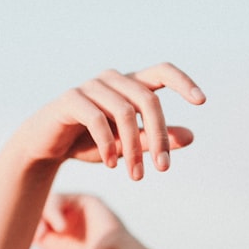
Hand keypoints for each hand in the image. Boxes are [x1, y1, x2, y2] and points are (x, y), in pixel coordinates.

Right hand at [13, 63, 205, 180]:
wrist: (46, 147)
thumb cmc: (90, 142)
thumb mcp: (127, 144)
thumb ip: (155, 139)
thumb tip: (191, 136)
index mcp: (129, 85)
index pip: (162, 72)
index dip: (183, 81)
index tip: (202, 101)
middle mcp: (112, 80)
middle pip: (148, 99)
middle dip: (160, 135)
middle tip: (163, 169)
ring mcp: (89, 87)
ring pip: (124, 111)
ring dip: (134, 148)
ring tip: (136, 176)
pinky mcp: (69, 99)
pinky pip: (96, 118)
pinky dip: (108, 144)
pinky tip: (112, 164)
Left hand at [22, 194, 159, 248]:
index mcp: (56, 243)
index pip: (29, 229)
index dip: (16, 231)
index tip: (8, 240)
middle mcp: (65, 226)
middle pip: (33, 212)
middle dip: (25, 220)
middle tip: (32, 238)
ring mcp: (74, 213)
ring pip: (43, 204)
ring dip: (39, 218)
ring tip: (44, 236)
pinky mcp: (84, 201)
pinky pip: (59, 197)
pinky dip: (53, 210)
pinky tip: (59, 228)